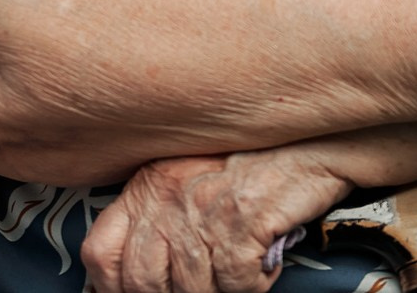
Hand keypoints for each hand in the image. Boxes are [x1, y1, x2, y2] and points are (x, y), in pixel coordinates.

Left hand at [83, 148, 348, 292]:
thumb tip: (137, 277)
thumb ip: (162, 214)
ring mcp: (205, 208)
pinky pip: (236, 284)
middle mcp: (169, 195)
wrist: (315, 140)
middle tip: (204, 289)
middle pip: (141, 281)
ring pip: (192, 289)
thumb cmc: (257, 161)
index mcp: (150, 183)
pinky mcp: (244, 221)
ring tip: (240, 275)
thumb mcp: (192, 178)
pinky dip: (253, 285)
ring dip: (219, 292)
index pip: (101, 251)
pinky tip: (264, 264)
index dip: (112, 286)